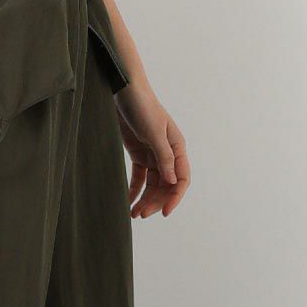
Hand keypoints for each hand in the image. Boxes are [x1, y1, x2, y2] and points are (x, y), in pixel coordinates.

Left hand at [113, 80, 189, 217]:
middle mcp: (167, 154)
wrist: (124, 92)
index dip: (175, 197)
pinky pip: (139, 176)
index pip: (181, 179)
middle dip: (155, 201)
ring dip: (145, 199)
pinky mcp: (138, 153)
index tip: (165, 212)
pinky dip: (134, 189)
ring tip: (134, 214)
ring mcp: (153, 154)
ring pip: (152, 184)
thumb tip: (173, 181)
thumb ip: (164, 156)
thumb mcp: (154, 132)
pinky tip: (128, 201)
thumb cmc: (143, 107)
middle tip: (141, 214)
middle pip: (165, 185)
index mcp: (177, 148)